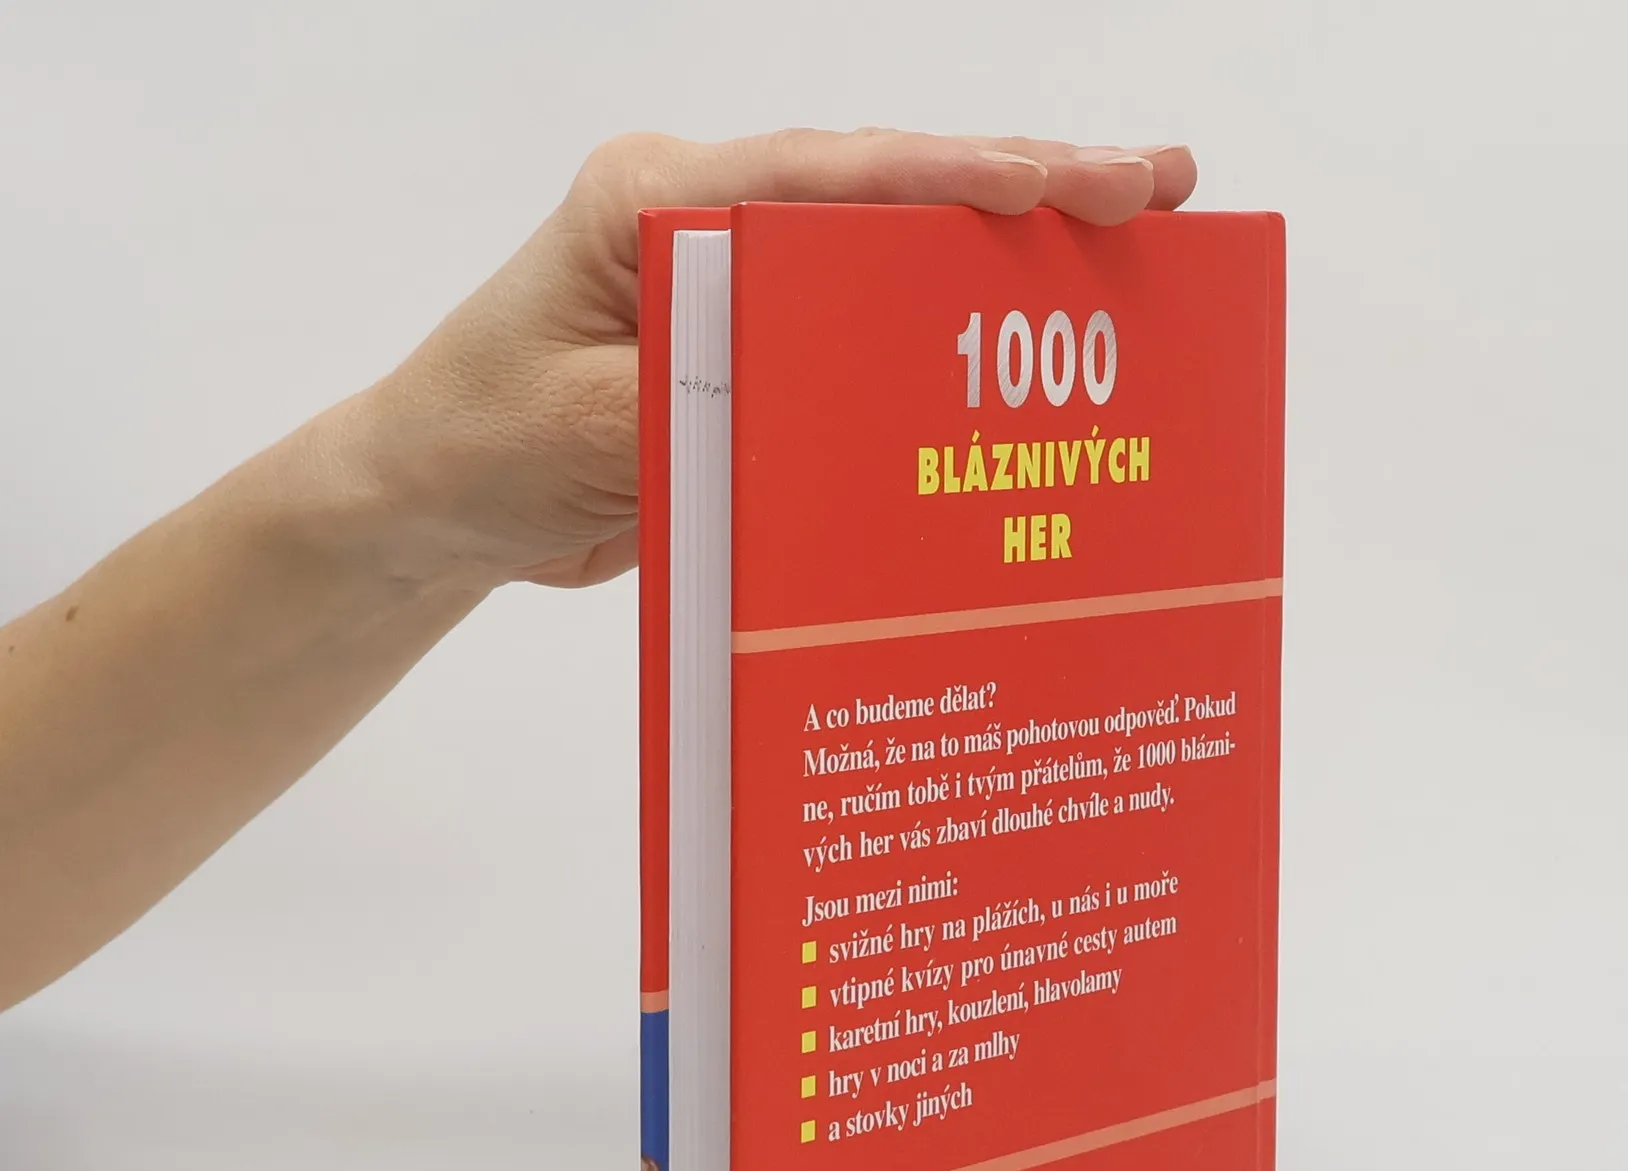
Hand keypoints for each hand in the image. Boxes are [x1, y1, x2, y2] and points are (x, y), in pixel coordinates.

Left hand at [348, 130, 1197, 593]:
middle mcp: (709, 219)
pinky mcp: (752, 347)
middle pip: (886, 192)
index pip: (828, 177)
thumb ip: (694, 398)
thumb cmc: (479, 448)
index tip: (1068, 185)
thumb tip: (820, 384)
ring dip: (1003, 254)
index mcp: (657, 203)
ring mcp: (736, 279)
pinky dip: (947, 337)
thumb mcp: (578, 432)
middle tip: (1157, 188)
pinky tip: (1027, 348)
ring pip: (890, 252)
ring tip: (1133, 241)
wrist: (436, 503)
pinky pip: (865, 332)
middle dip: (1024, 189)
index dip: (957, 179)